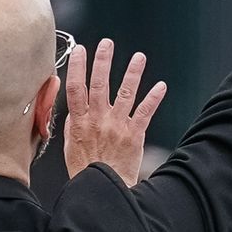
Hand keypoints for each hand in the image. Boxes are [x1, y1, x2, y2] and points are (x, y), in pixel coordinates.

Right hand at [62, 39, 167, 185]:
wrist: (102, 189)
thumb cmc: (85, 169)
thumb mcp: (70, 146)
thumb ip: (73, 123)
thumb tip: (75, 106)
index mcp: (80, 122)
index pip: (76, 88)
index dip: (78, 67)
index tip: (81, 50)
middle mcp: (98, 120)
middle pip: (99, 84)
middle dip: (103, 61)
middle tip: (107, 43)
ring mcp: (117, 126)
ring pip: (125, 93)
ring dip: (132, 73)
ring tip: (139, 57)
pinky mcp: (134, 135)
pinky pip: (145, 112)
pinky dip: (153, 98)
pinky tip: (161, 86)